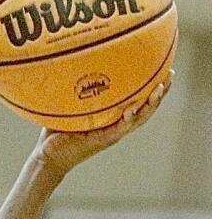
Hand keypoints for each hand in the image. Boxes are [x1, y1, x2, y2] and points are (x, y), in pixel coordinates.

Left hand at [35, 74, 171, 175]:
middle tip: (171, 74)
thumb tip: (69, 61)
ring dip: (150, 104)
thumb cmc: (56, 131)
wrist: (47, 156)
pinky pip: (119, 129)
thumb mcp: (67, 105)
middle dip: (160, 92)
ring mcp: (111, 134)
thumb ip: (72, 88)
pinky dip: (127, 119)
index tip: (163, 69)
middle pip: (146, 108)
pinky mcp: (102, 141)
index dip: (151, 87)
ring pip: (138, 119)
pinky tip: (131, 109)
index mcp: (112, 117)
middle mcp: (116, 125)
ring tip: (160, 88)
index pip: (138, 100)